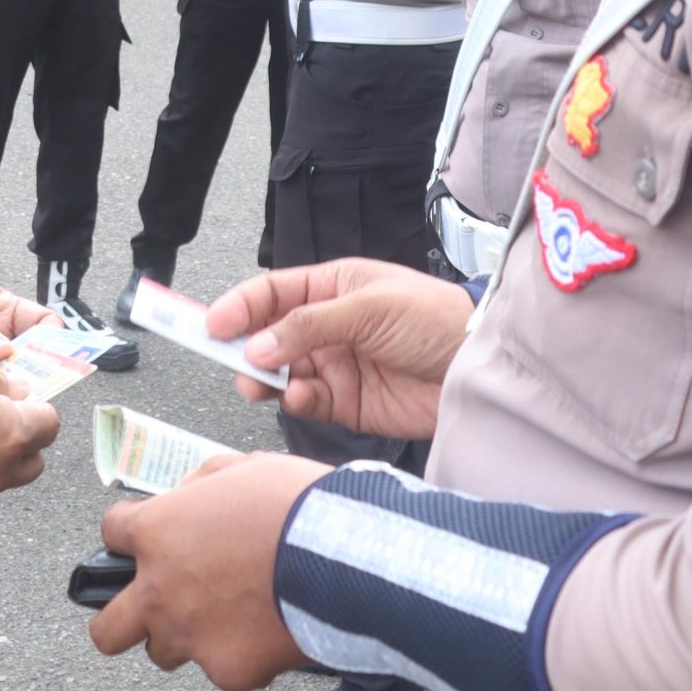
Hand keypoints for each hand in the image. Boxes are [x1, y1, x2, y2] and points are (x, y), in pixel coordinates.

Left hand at [88, 452, 324, 689]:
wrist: (342, 558)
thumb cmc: (295, 506)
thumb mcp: (242, 468)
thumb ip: (202, 485)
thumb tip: (190, 496)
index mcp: (157, 533)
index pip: (113, 533)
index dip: (131, 532)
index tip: (147, 536)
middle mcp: (160, 591)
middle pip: (105, 629)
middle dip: (118, 619)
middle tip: (148, 608)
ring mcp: (191, 636)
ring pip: (162, 652)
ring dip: (183, 635)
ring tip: (225, 616)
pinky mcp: (227, 671)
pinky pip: (221, 669)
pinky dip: (239, 654)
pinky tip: (267, 630)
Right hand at [204, 259, 475, 439]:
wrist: (479, 367)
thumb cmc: (434, 318)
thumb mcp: (368, 306)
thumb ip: (309, 325)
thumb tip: (257, 346)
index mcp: (332, 287)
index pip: (272, 293)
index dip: (240, 307)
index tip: (212, 326)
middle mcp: (329, 326)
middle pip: (269, 336)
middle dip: (245, 347)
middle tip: (229, 360)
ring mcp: (337, 365)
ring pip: (282, 373)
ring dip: (266, 378)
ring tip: (259, 384)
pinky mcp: (349, 403)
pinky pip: (308, 402)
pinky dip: (296, 401)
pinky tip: (300, 397)